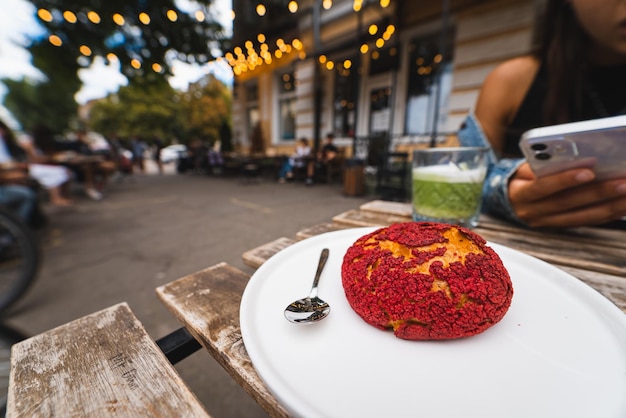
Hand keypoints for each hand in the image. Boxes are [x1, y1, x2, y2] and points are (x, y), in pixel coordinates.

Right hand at [508, 163, 625, 227]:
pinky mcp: (562, 227)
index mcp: (521, 194)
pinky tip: (625, 205)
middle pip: (568, 204)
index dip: (564, 180)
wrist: (511, 199)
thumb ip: (544, 163)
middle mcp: (532, 212)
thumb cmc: (524, 177)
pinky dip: (609, 213)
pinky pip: (588, 222)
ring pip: (582, 217)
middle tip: (624, 182)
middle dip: (598, 193)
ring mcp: (547, 223)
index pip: (541, 187)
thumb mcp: (525, 167)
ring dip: (611, 206)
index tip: (589, 171)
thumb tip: (577, 156)